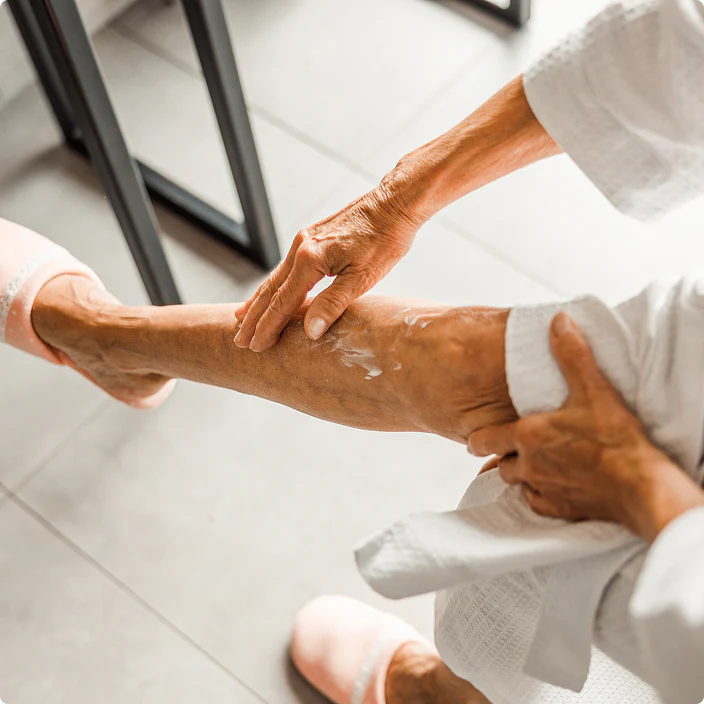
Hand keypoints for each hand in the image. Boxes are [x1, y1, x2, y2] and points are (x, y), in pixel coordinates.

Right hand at [234, 178, 426, 351]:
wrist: (394, 203)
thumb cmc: (384, 241)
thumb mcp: (362, 278)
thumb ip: (333, 304)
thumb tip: (309, 332)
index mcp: (311, 260)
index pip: (283, 302)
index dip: (268, 327)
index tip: (255, 346)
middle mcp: (301, 248)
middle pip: (270, 290)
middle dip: (254, 317)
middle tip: (239, 340)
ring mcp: (304, 240)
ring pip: (275, 277)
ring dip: (259, 301)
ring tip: (242, 318)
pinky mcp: (311, 236)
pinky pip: (285, 267)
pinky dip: (273, 284)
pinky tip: (270, 291)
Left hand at [467, 313, 703, 541]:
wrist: (639, 484)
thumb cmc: (614, 438)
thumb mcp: (592, 389)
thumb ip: (570, 354)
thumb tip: (557, 322)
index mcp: (527, 435)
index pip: (483, 440)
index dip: (478, 438)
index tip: (476, 438)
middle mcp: (528, 465)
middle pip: (499, 463)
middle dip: (502, 456)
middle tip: (509, 448)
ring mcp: (542, 489)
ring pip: (516, 484)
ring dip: (520, 474)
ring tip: (532, 463)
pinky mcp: (559, 510)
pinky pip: (537, 503)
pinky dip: (539, 494)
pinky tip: (551, 484)